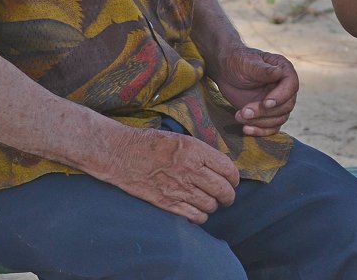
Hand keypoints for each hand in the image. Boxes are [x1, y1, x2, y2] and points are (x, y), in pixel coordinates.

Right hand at [102, 127, 239, 223]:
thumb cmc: (149, 143)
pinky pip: (194, 216)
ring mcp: (179, 188)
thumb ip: (201, 152)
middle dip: (229, 196)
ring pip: (210, 205)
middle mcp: (190, 170)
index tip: (233, 181)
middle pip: (223, 190)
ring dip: (213, 206)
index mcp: (195, 150)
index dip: (234, 178)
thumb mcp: (180, 139)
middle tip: (227, 197)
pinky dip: (200, 216)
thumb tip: (219, 166)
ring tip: (209, 203)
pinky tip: (197, 212)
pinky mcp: (167, 203)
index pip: (227, 168)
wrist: (121, 154)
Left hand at [213, 46, 298, 135]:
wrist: (225, 71)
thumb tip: (279, 72)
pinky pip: (271, 128)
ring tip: (239, 116)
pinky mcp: (268, 114)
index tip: (266, 103)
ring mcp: (277, 102)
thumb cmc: (237, 62)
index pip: (291, 85)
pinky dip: (260, 131)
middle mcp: (284, 87)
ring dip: (260, 122)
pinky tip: (245, 129)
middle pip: (286, 106)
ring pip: (279, 119)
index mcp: (283, 70)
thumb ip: (263, 70)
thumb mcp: (247, 63)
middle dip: (265, 112)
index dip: (281, 96)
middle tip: (244, 111)